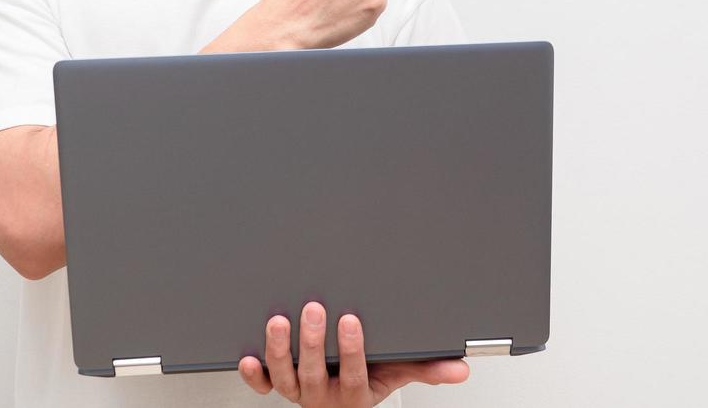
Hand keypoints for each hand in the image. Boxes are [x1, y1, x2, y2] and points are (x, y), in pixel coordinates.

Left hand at [238, 301, 468, 405]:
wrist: (341, 405)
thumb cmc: (368, 378)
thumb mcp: (398, 373)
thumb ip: (426, 368)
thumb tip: (460, 369)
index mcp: (354, 392)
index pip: (354, 372)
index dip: (351, 349)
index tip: (349, 320)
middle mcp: (323, 395)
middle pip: (315, 372)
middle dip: (312, 341)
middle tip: (313, 309)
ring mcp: (298, 390)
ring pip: (285, 376)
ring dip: (279, 349)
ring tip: (278, 321)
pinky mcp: (278, 385)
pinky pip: (262, 385)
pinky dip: (253, 373)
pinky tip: (247, 355)